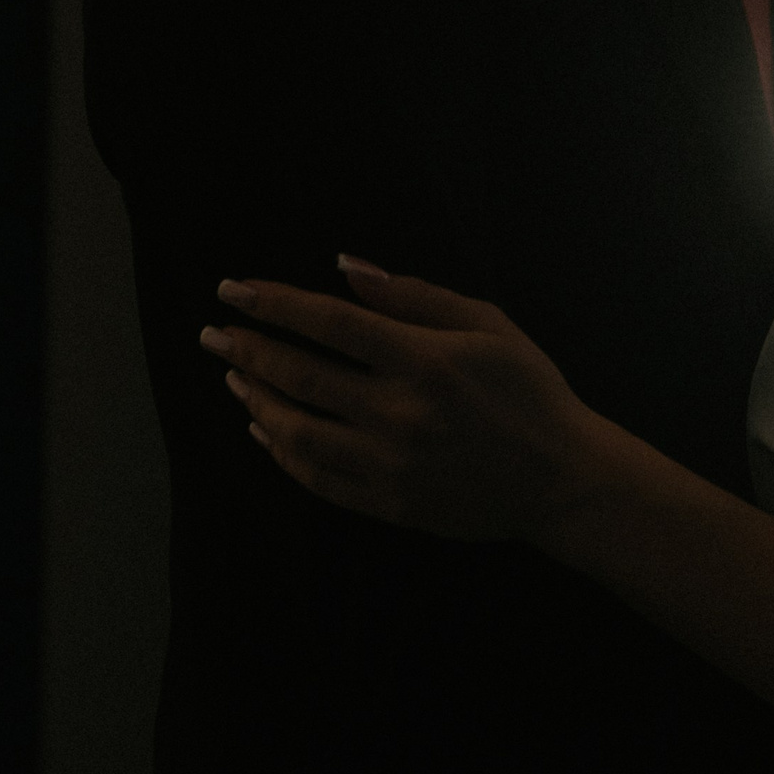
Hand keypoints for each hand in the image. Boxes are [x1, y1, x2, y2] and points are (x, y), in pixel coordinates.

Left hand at [201, 266, 603, 541]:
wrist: (562, 478)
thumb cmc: (531, 391)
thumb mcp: (489, 323)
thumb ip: (414, 296)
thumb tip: (345, 269)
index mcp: (425, 359)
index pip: (328, 323)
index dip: (274, 303)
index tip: (232, 289)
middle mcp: (399, 412)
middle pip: (300, 375)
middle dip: (246, 349)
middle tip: (211, 335)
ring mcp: (390, 464)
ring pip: (296, 432)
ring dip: (257, 401)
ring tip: (235, 380)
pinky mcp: (388, 504)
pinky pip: (317, 479)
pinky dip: (282, 453)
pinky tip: (267, 431)